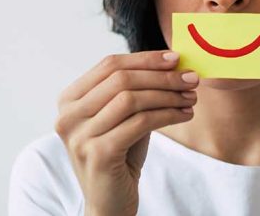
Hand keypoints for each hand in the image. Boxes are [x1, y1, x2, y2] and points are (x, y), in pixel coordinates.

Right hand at [54, 51, 198, 215]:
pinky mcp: (97, 153)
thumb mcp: (123, 115)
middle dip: (161, 76)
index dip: (145, 59)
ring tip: (190, 97)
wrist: (109, 202)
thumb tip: (172, 62)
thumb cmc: (120, 154)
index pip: (110, 64)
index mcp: (70, 99)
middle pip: (121, 79)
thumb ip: (136, 89)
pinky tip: (184, 115)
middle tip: (191, 78)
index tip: (175, 59)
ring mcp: (79, 136)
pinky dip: (167, 115)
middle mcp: (68, 115)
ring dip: (167, 95)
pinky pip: (140, 123)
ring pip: (131, 99)